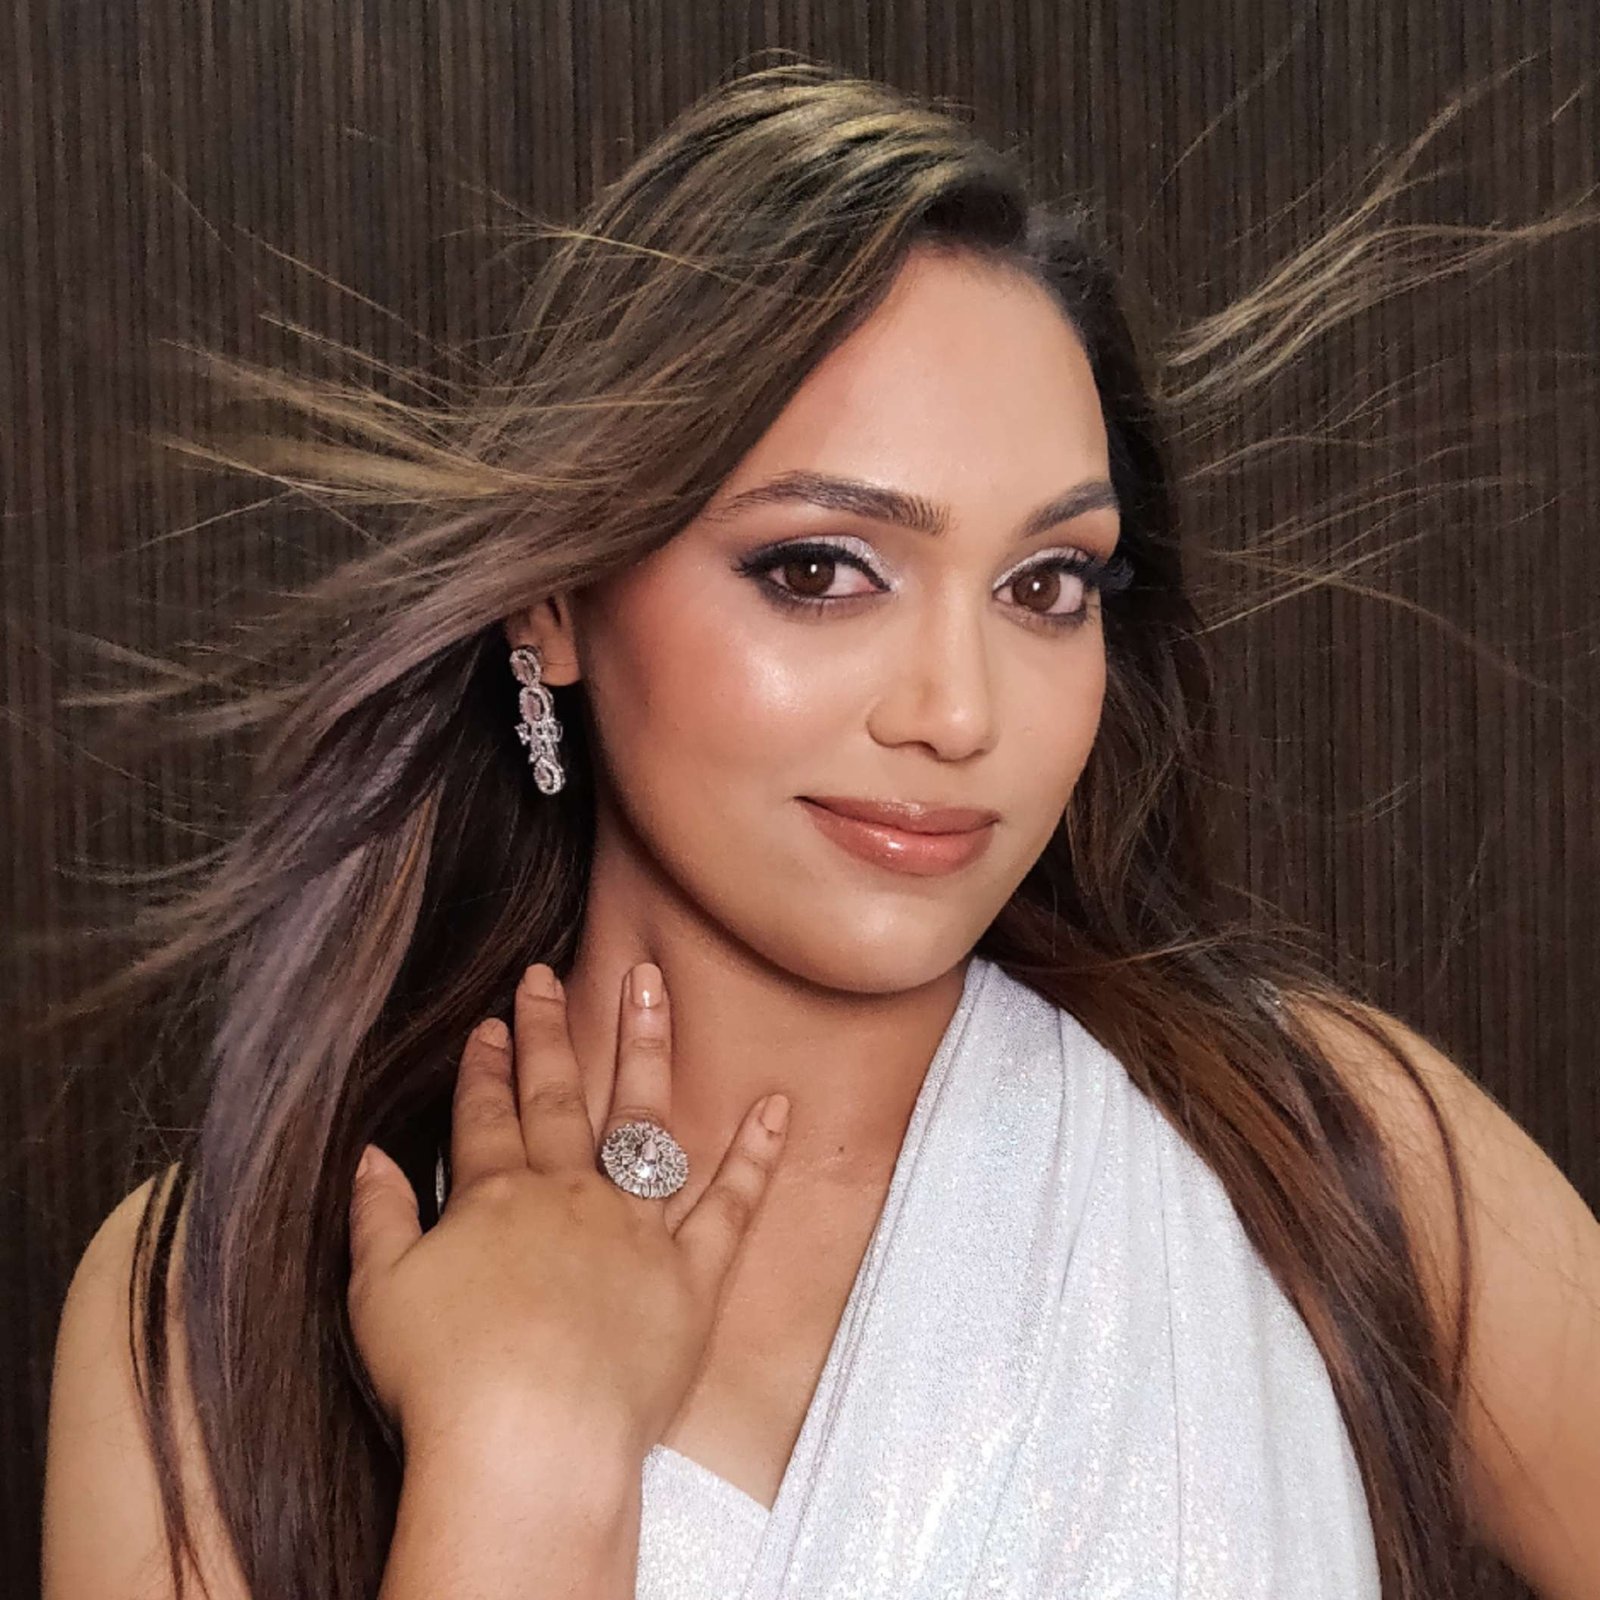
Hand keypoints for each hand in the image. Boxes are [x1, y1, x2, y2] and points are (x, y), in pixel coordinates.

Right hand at [345, 961, 789, 1464]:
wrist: (529, 1441)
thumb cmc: (444, 1380)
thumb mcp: (379, 1295)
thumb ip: (378, 1217)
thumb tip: (373, 1156)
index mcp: (496, 1199)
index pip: (486, 1116)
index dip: (485, 1067)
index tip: (489, 1024)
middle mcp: (569, 1196)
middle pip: (557, 1098)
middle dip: (548, 1032)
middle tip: (545, 976)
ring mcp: (636, 1228)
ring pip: (643, 1122)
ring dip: (645, 1048)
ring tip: (650, 986)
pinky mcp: (691, 1275)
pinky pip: (730, 1205)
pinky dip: (756, 1156)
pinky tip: (776, 1107)